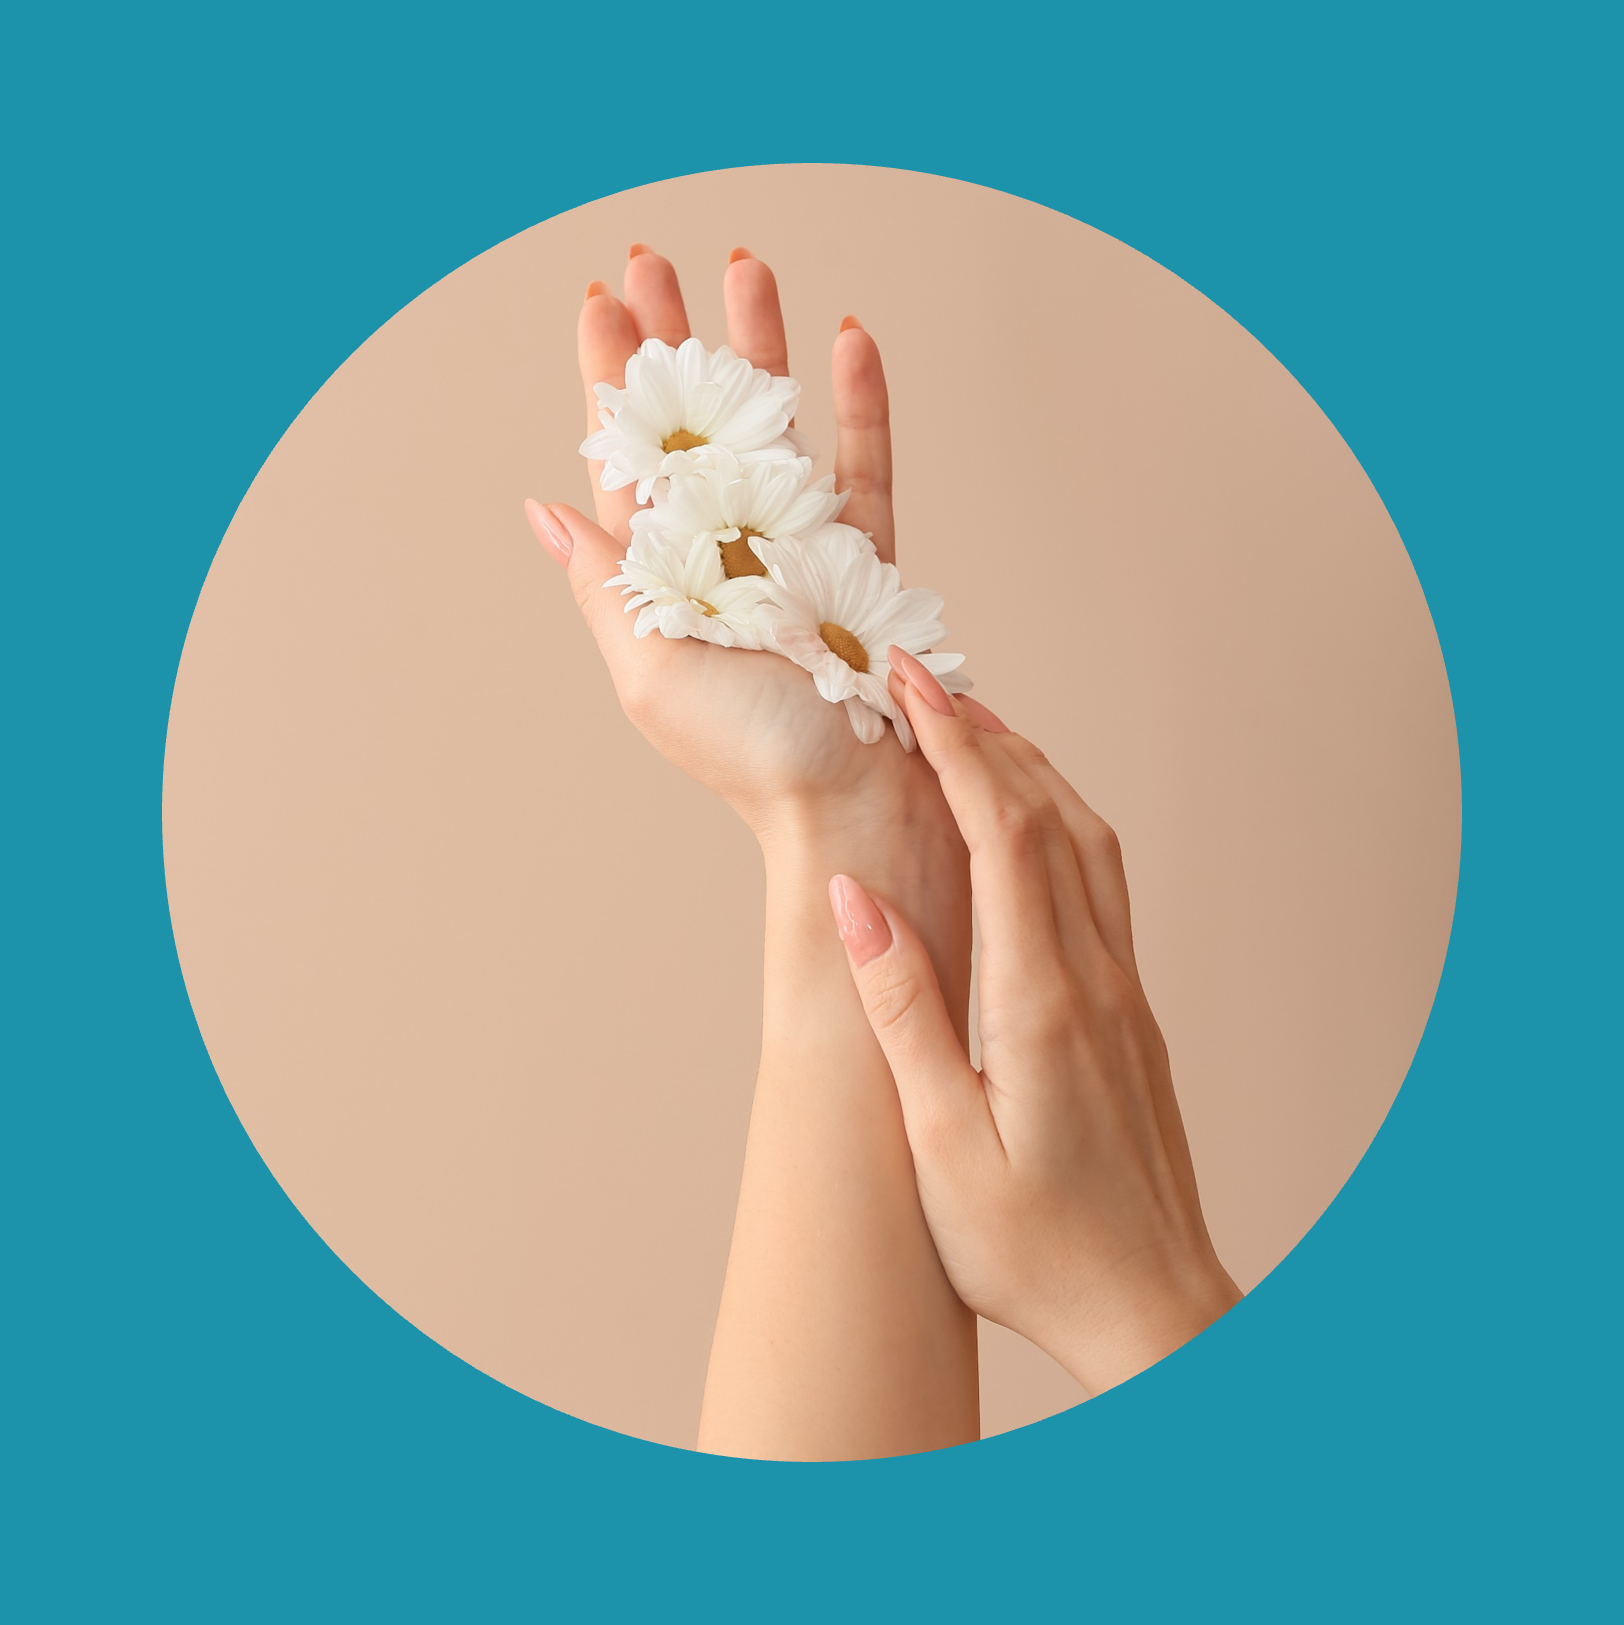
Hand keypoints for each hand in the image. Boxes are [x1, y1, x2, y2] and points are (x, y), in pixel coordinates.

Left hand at [525, 246, 923, 839]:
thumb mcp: (651, 673)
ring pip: (777, 421)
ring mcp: (801, 544)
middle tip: (656, 262)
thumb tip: (542, 508)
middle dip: (676, 339)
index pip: (630, 453)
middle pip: (698, 419)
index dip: (611, 378)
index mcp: (669, 570)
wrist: (852, 802)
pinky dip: (860, 400)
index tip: (599, 304)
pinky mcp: (867, 555)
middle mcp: (730, 545)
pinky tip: (849, 339)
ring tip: (746, 268)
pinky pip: (864, 462)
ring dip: (761, 343)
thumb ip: (604, 585)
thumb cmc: (750, 756)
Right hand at [829, 650, 1241, 1395]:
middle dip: (987, 735)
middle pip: (1054, 817)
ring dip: (1029, 771)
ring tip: (968, 728)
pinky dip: (1055, 825)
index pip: (1006, 835)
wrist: (1152, 1310)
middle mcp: (1097, 980)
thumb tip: (856, 900)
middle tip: (922, 679)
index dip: (957, 748)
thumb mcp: (942, 1145)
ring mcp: (1125, 995)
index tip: (908, 685)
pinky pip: (1099, 886)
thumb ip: (904, 1015)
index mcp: (1044, 1002)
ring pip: (1088, 844)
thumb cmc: (1035, 1248)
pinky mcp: (1130, 1016)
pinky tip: (1021, 829)